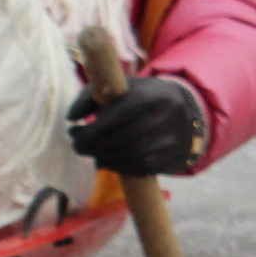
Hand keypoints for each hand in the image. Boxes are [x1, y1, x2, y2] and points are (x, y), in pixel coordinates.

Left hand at [67, 74, 206, 175]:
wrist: (184, 108)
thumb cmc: (142, 96)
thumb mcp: (121, 88)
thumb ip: (91, 97)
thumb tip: (71, 117)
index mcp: (152, 96)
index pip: (118, 115)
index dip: (93, 128)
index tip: (73, 132)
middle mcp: (167, 118)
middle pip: (124, 138)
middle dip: (94, 144)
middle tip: (77, 144)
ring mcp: (174, 140)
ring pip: (131, 155)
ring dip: (103, 157)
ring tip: (89, 152)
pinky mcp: (176, 157)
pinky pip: (143, 168)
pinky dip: (119, 167)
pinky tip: (105, 162)